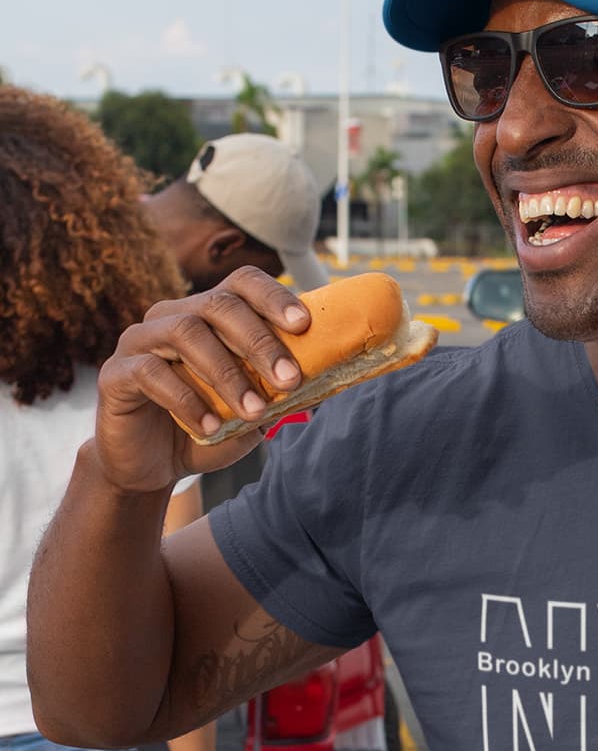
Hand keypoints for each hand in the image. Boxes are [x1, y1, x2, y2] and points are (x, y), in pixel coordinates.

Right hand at [93, 268, 311, 492]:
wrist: (151, 466)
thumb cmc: (207, 429)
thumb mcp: (252, 411)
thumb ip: (279, 392)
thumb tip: (328, 377)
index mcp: (207, 315)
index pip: (241, 284)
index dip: (272, 296)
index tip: (303, 325)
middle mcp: (172, 317)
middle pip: (217, 305)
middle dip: (259, 342)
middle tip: (290, 380)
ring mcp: (139, 341)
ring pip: (185, 333)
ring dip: (227, 374)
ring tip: (254, 412)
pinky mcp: (116, 373)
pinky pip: (151, 374)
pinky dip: (187, 401)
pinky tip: (210, 428)